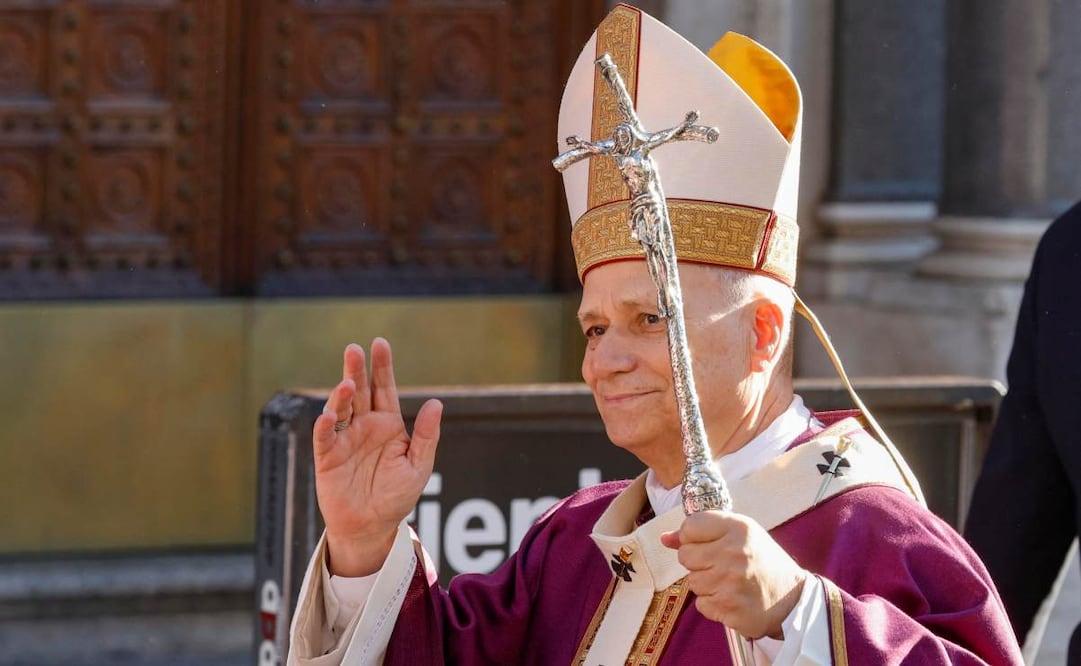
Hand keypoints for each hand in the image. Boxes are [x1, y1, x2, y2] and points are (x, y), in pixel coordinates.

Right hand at [314, 339, 441, 576]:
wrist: (373, 526)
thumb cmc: (396, 496)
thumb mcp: (418, 466)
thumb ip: (426, 436)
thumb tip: (436, 404)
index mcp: (388, 424)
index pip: (384, 389)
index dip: (382, 367)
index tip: (380, 344)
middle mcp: (364, 426)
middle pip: (359, 392)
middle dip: (357, 370)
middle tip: (355, 349)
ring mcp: (345, 440)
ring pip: (340, 409)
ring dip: (341, 395)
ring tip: (347, 384)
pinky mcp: (328, 458)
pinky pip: (324, 438)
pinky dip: (325, 426)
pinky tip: (330, 415)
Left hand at [661, 511, 807, 638]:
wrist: (792, 599)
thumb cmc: (762, 562)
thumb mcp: (739, 535)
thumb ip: (702, 532)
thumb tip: (665, 538)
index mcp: (738, 528)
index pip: (691, 526)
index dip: (692, 537)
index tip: (706, 544)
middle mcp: (734, 552)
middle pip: (685, 555)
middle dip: (697, 562)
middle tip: (720, 565)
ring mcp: (730, 581)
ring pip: (691, 581)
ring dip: (706, 584)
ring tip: (728, 582)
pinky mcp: (728, 607)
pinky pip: (701, 604)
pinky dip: (712, 604)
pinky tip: (731, 598)